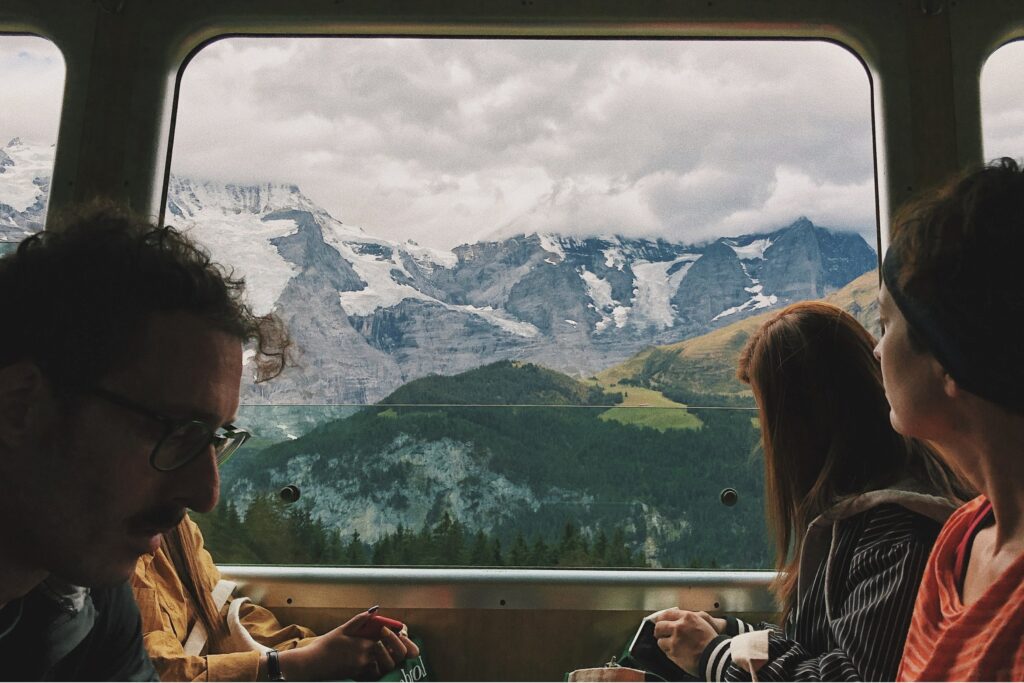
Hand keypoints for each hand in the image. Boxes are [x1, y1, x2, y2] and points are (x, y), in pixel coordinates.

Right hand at [276, 610, 419, 680]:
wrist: (311, 665)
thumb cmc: (325, 646)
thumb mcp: (342, 629)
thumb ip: (359, 620)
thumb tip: (374, 610)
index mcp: (363, 644)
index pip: (387, 639)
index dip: (395, 636)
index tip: (400, 632)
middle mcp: (365, 658)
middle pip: (391, 655)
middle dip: (396, 649)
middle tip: (399, 644)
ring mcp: (362, 670)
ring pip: (384, 666)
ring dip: (388, 659)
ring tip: (388, 652)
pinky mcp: (358, 677)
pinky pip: (374, 674)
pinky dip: (377, 668)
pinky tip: (376, 662)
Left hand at [652, 608, 719, 675]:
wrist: (716, 656)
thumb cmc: (711, 640)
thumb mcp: (703, 621)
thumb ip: (689, 617)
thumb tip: (677, 617)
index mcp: (687, 617)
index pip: (666, 614)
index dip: (661, 618)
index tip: (660, 621)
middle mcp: (679, 627)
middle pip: (659, 626)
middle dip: (659, 631)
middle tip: (661, 634)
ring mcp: (675, 641)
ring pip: (660, 640)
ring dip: (664, 643)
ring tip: (672, 645)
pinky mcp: (674, 653)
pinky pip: (665, 651)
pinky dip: (669, 652)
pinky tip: (677, 652)